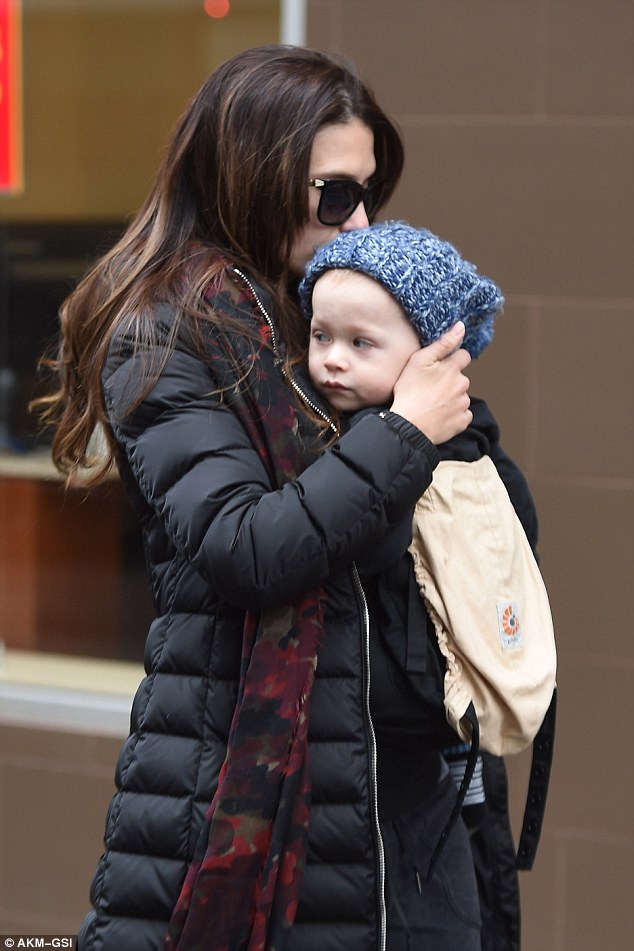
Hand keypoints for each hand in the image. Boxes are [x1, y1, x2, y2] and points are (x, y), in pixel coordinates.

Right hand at [390, 322, 471, 443]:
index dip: (452, 360)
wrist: (409, 425)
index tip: (440, 368)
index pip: (463, 356)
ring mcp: (463, 404)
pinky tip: (439, 415)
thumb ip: (443, 343)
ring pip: (461, 397)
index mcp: (453, 369)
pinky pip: (462, 415)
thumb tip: (461, 327)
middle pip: (461, 378)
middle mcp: (462, 385)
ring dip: (451, 398)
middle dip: (450, 381)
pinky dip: (454, 415)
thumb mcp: (420, 361)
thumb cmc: (410, 392)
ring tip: (432, 403)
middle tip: (430, 388)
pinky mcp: (462, 421)